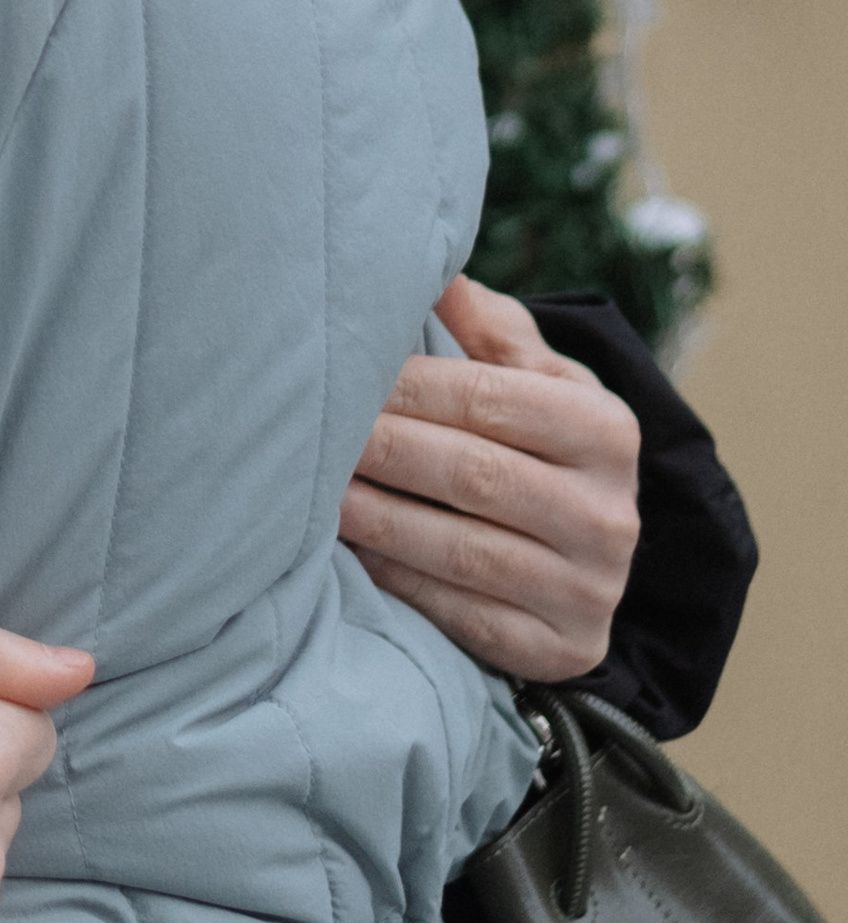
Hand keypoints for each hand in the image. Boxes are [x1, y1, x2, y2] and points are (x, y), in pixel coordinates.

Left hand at [341, 274, 640, 679]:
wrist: (590, 550)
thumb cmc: (540, 441)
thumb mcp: (536, 377)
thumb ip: (487, 325)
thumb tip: (435, 270)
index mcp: (607, 429)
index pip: (489, 399)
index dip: (407, 388)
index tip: (340, 372)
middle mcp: (610, 514)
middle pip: (473, 475)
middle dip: (382, 450)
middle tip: (310, 434)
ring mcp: (590, 591)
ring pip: (462, 551)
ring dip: (378, 519)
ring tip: (314, 493)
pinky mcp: (562, 651)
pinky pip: (463, 616)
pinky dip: (401, 581)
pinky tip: (353, 554)